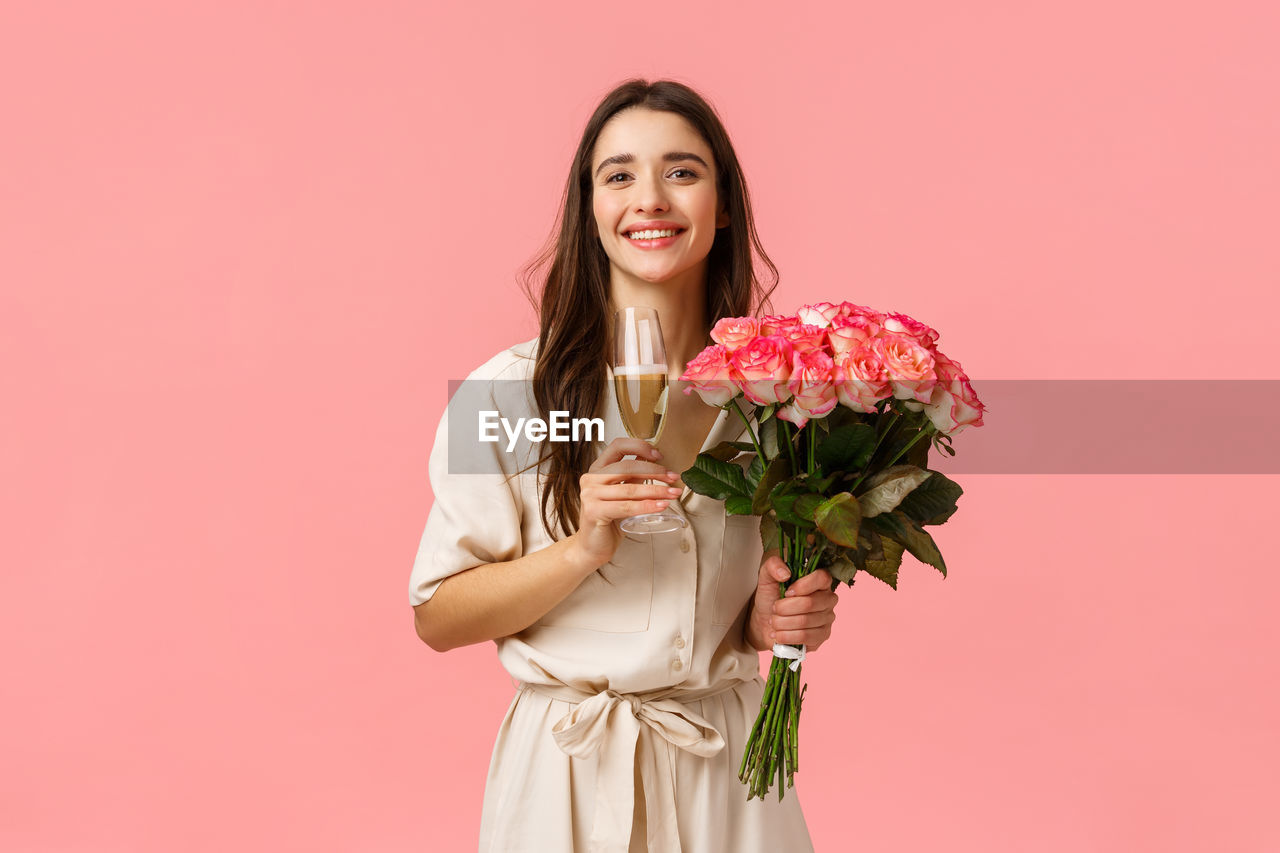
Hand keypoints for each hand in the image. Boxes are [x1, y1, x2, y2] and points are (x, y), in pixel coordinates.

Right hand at [570, 437, 684, 569]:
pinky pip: (626, 506)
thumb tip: (656, 463)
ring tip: (673, 493)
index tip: (659, 455)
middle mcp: (591, 478)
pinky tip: (661, 506)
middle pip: (627, 466)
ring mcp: (590, 494)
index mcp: (597, 469)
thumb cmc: (609, 520)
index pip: (618, 446)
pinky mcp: (594, 511)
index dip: (640, 447)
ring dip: (656, 490)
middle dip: (655, 471)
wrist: (592, 547)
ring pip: (630, 488)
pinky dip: (647, 506)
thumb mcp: (623, 494)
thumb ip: (633, 477)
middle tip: (674, 477)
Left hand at [746, 553, 838, 651]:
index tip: (787, 592)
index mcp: (819, 581)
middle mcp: (828, 598)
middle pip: (809, 603)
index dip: (803, 586)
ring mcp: (827, 618)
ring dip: (782, 623)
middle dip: (784, 608)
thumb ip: (773, 565)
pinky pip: (806, 637)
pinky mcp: (822, 636)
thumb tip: (785, 573)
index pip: (822, 578)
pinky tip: (779, 634)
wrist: (765, 623)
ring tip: (774, 622)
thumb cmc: (771, 598)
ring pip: (804, 622)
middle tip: (774, 609)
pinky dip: (786, 636)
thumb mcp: (767, 577)